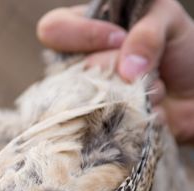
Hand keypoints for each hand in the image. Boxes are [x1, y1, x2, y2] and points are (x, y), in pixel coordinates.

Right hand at [37, 0, 193, 143]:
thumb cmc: (179, 51)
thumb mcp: (169, 22)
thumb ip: (146, 34)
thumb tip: (127, 70)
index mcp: (86, 29)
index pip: (53, 28)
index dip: (81, 34)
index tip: (118, 39)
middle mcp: (77, 64)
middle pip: (77, 67)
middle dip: (117, 67)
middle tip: (140, 67)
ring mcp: (84, 97)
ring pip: (93, 98)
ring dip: (135, 92)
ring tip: (153, 86)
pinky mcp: (96, 125)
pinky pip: (110, 122)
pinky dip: (140, 114)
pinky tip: (151, 108)